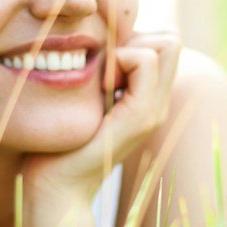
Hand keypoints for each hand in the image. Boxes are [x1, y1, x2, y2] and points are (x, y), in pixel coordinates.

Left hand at [22, 31, 181, 204]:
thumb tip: (101, 38)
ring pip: (167, 43)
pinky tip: (98, 86)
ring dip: (127, 48)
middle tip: (103, 68)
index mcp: (147, 99)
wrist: (55, 188)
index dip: (133, 39)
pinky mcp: (140, 116)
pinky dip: (119, 59)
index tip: (102, 65)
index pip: (163, 42)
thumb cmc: (56, 142)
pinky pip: (145, 60)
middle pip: (171, 40)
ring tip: (101, 79)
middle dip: (135, 38)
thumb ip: (99, 73)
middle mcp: (158, 104)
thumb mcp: (83, 97)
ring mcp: (154, 111)